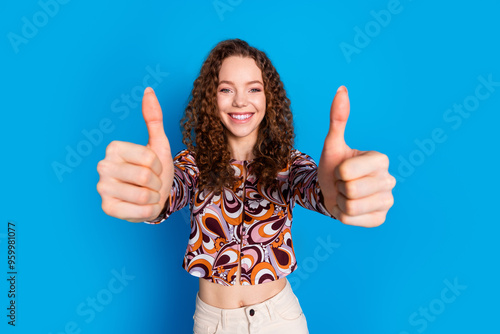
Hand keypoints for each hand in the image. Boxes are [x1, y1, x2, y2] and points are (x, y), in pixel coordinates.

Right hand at [96, 87, 173, 221]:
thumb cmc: (156, 169)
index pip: (148, 158)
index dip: (158, 165)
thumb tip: (149, 90)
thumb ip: (153, 118)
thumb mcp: (158, 144)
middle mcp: (103, 166)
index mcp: (114, 148)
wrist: (155, 196)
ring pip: (143, 195)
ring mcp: (102, 189)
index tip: (154, 167)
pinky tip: (143, 205)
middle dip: (156, 182)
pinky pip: (141, 211)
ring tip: (148, 193)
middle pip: (144, 176)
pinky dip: (150, 210)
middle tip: (151, 183)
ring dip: (154, 196)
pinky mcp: (108, 208)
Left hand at [318, 86, 395, 226]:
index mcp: (381, 159)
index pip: (348, 172)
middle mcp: (390, 180)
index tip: (342, 170)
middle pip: (351, 190)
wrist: (330, 191)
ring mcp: (387, 201)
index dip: (338, 172)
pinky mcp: (380, 219)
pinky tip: (348, 208)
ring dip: (340, 202)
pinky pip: (352, 220)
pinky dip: (343, 216)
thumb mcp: (332, 144)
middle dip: (339, 187)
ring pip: (352, 206)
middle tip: (342, 184)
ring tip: (344, 195)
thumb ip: (338, 119)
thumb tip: (341, 88)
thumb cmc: (333, 166)